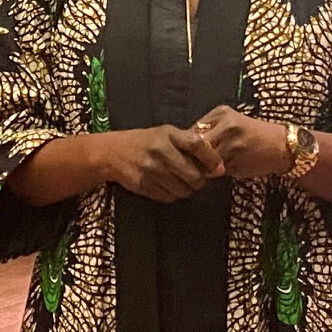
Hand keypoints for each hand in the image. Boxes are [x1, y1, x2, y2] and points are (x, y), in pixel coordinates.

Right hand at [96, 126, 224, 202]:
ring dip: (186, 189)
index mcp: (168, 134)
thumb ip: (187, 144)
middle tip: (197, 178)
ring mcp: (151, 170)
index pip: (198, 145)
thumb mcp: (165, 134)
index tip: (218, 168)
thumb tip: (216, 164)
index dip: (212, 159)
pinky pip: (169, 197)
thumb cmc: (145, 142)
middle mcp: (160, 151)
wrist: (112, 153)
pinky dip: (172, 194)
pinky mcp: (144, 185)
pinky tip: (167, 185)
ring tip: (180, 181)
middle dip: (200, 180)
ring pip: (183, 190)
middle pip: (194, 175)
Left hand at [192, 105, 294, 179]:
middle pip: (196, 145)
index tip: (190, 154)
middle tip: (196, 165)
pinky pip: (217, 169)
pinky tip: (226, 170)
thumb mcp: (231, 125)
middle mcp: (225, 124)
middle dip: (194, 157)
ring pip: (205, 159)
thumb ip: (210, 133)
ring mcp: (231, 142)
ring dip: (204, 167)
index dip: (188, 145)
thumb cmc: (253, 136)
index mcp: (221, 113)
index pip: (192, 130)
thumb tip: (184, 149)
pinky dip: (217, 173)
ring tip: (210, 168)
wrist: (282, 146)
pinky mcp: (237, 159)